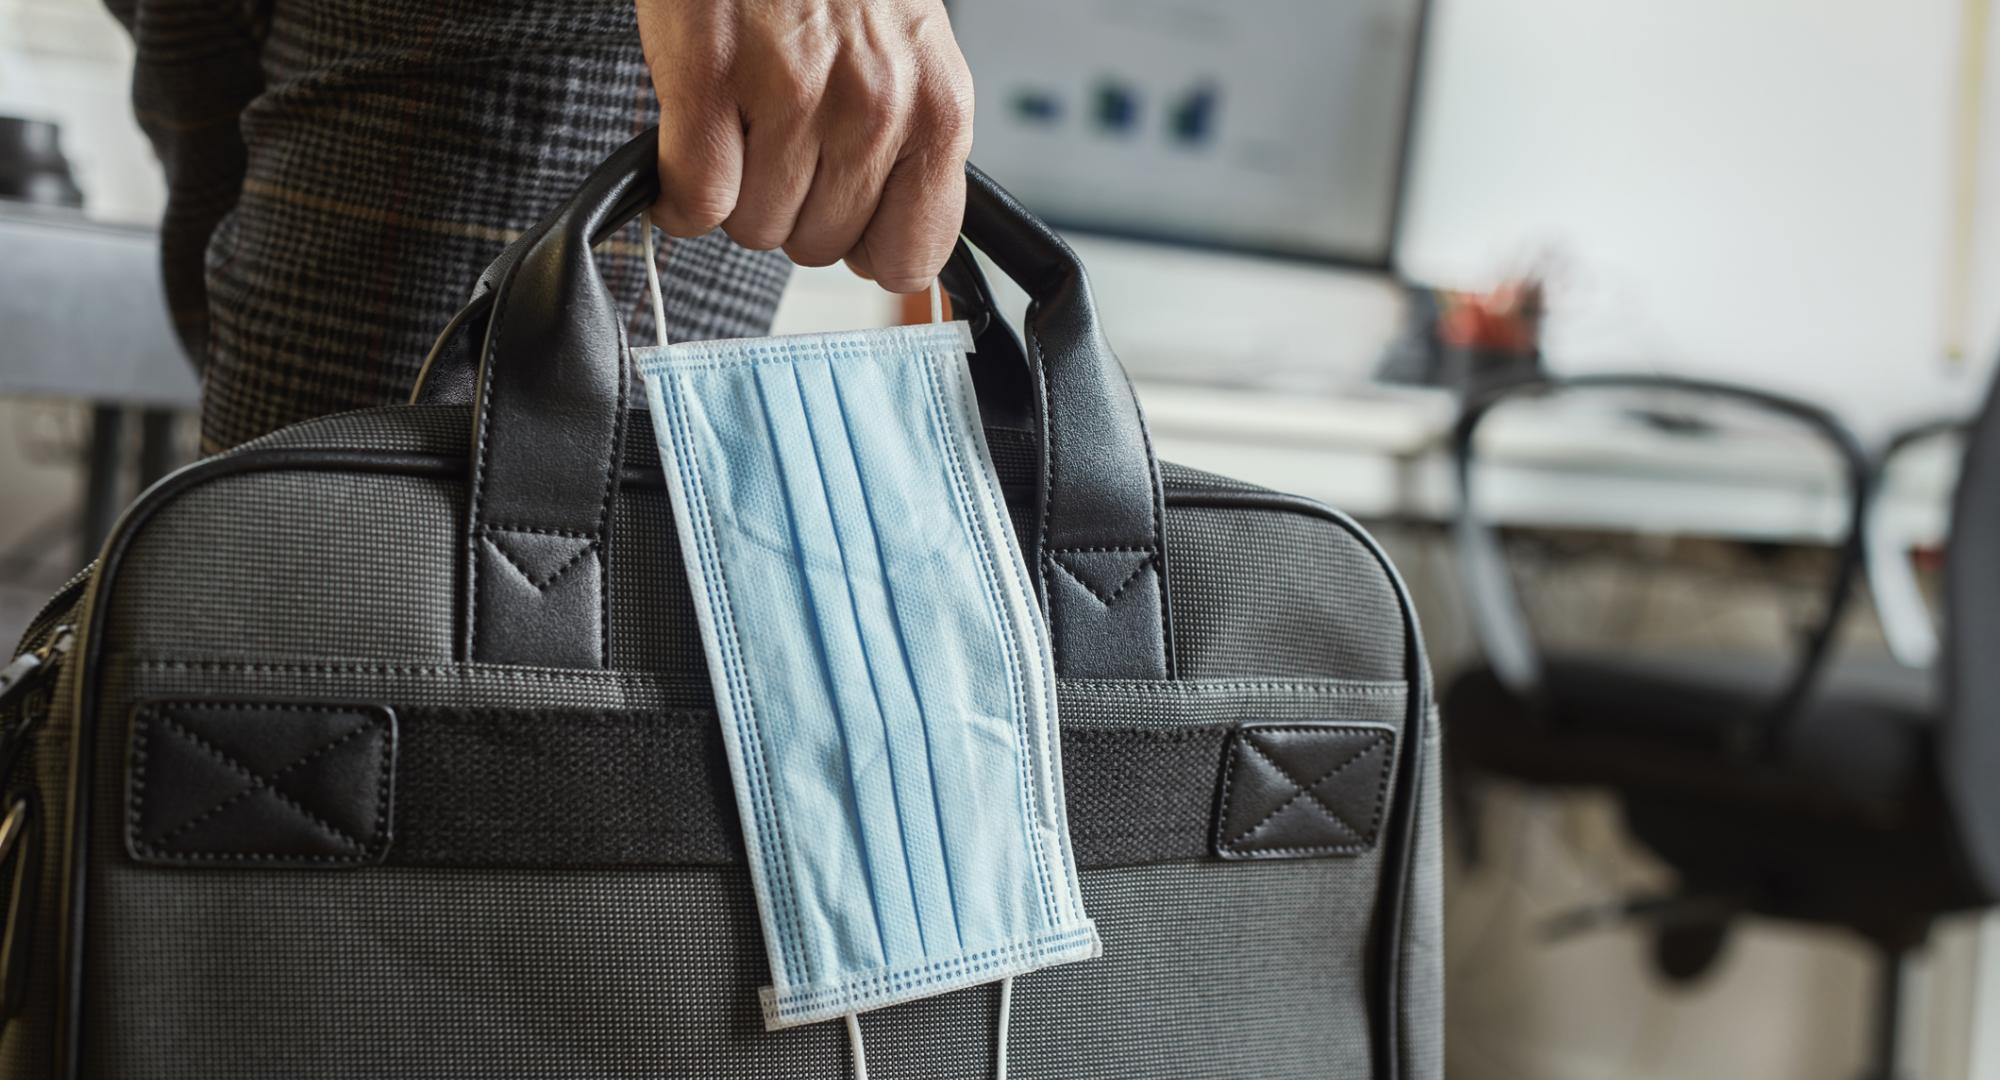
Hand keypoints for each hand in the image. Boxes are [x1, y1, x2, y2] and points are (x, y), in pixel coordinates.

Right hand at [639, 0, 974, 293]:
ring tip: (739, 123)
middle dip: (792, 207)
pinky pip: (696, 198)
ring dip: (735, 191)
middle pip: (820, 247)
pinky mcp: (713, 79)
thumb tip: (889, 251)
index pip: (912, 255)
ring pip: (754, 227)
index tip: (845, 223)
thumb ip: (908, 146)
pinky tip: (687, 147)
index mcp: (936, 109)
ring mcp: (793, 96)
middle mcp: (874, 109)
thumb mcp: (908, 56)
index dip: (866, 247)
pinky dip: (677, 192)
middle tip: (779, 143)